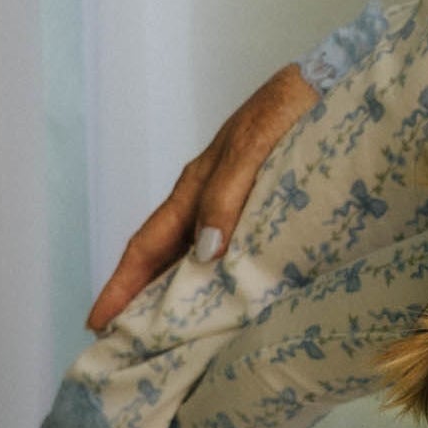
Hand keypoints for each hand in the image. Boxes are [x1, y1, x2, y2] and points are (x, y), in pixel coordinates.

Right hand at [87, 60, 313, 333]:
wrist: (330, 82)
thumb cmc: (290, 107)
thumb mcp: (254, 146)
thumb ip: (227, 195)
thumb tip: (205, 254)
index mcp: (195, 186)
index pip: (147, 246)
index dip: (121, 286)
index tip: (96, 324)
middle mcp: (206, 198)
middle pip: (162, 259)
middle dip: (138, 300)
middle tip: (123, 346)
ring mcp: (232, 203)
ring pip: (192, 259)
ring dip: (175, 296)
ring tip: (166, 337)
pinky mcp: (261, 206)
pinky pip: (227, 253)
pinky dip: (214, 282)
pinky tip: (222, 304)